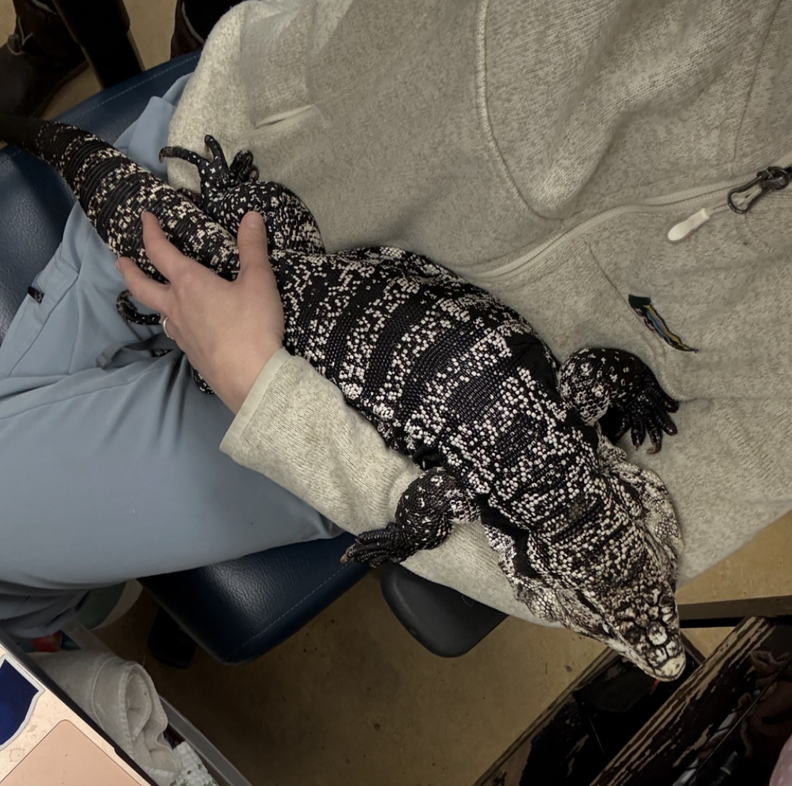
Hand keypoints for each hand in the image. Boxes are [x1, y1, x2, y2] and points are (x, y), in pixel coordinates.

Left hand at [116, 210, 283, 413]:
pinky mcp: (191, 353)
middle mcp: (177, 306)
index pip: (160, 251)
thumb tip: (251, 217)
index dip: (150, 232)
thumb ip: (253, 248)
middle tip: (121, 261)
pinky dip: (172, 321)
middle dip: (129, 270)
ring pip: (157, 311)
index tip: (145, 219)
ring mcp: (181, 333)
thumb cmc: (253, 326)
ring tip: (151, 294)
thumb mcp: (259, 281)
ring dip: (148, 298)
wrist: (251, 377)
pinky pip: (174, 332)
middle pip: (141, 286)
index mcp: (189, 283)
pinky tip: (182, 325)